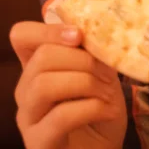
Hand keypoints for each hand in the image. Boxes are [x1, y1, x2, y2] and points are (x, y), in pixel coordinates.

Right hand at [10, 21, 126, 148]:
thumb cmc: (101, 110)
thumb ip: (94, 52)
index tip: (79, 35)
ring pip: (44, 85)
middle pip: (41, 57)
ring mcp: (28, 118)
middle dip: (82, 60)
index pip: (22, 35)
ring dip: (85, 83)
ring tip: (108, 93)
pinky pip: (60, 116)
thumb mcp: (102, 73)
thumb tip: (98, 29)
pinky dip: (91, 108)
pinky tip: (108, 111)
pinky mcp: (38, 143)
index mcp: (38, 67)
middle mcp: (26, 90)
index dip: (48, 30)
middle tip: (108, 72)